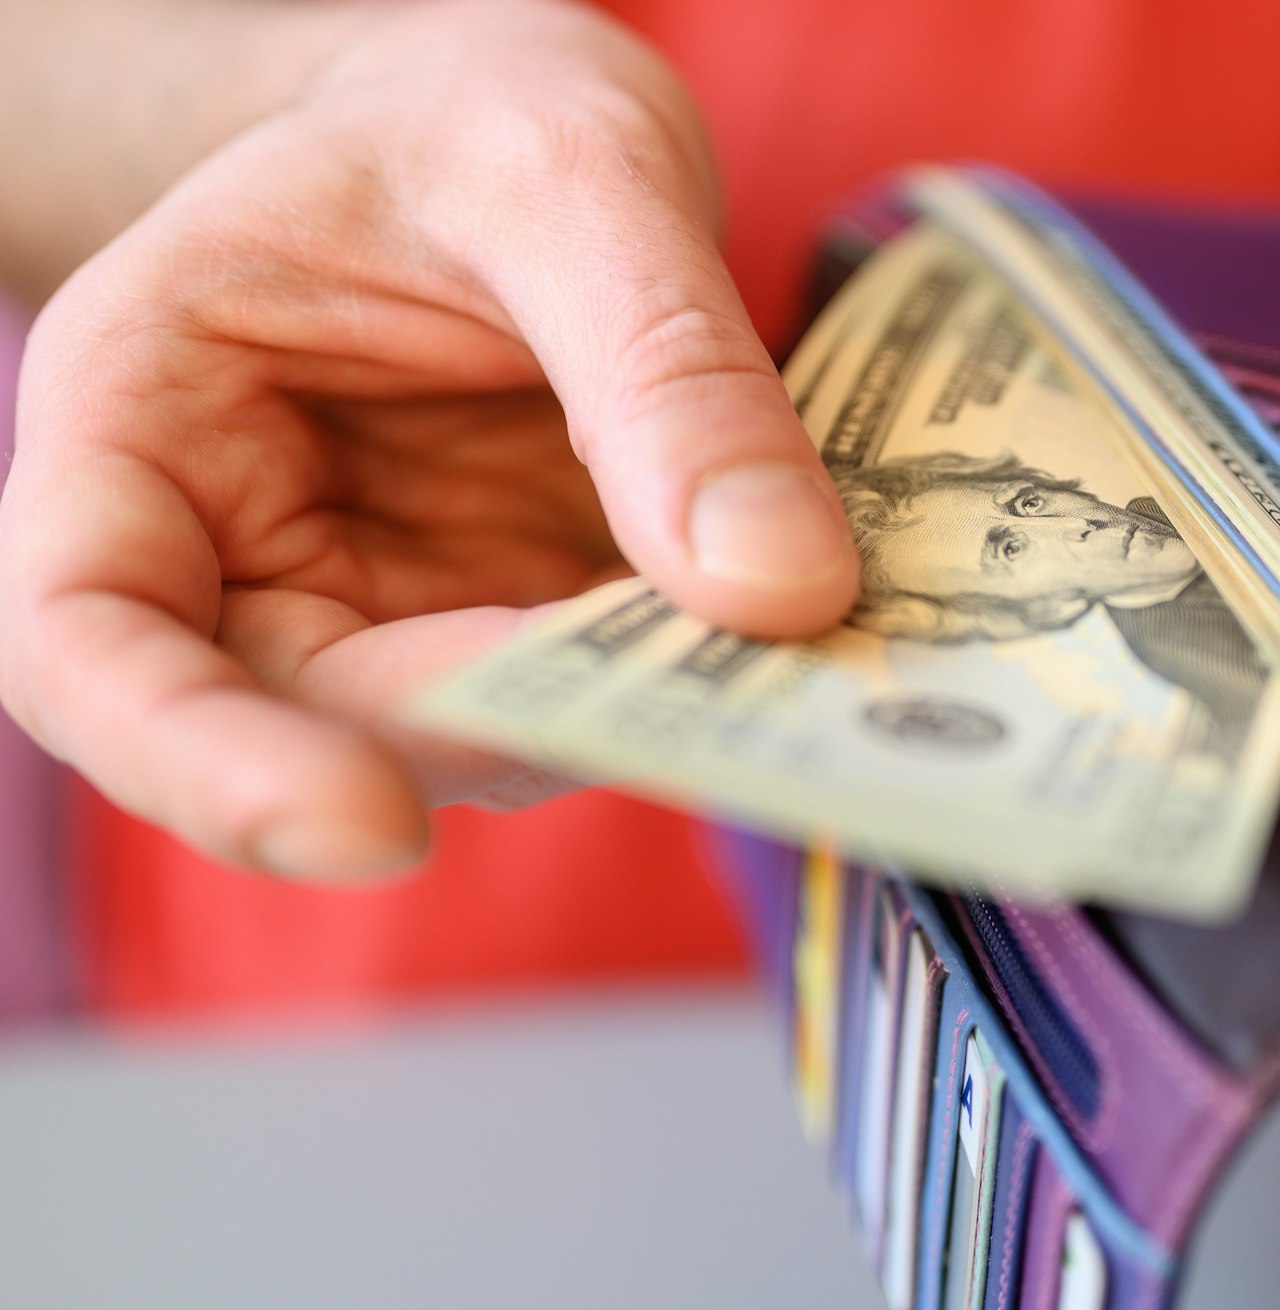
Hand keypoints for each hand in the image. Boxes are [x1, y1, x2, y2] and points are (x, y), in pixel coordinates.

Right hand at [0, 0, 858, 878]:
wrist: (521, 124)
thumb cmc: (480, 113)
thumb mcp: (571, 177)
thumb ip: (663, 368)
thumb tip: (781, 591)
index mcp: (149, 416)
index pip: (89, 637)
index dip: (202, 762)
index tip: (373, 826)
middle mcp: (247, 547)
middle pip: (310, 722)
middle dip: (497, 731)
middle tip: (685, 704)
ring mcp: (389, 608)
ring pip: (477, 740)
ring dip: (618, 721)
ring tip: (769, 647)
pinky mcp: (519, 631)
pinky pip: (595, 704)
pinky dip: (690, 692)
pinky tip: (790, 637)